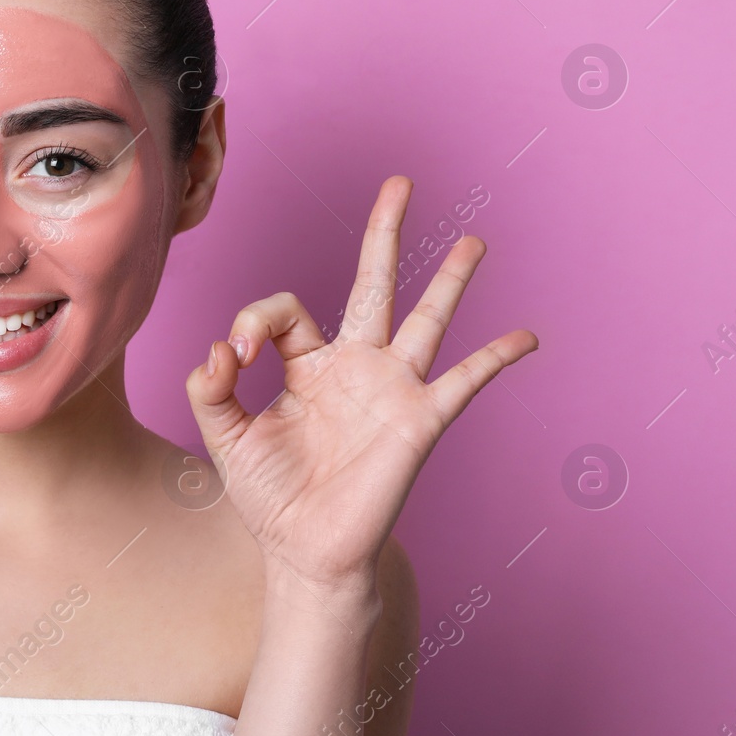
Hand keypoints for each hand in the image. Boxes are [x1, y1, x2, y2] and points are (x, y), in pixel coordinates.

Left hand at [185, 176, 536, 592]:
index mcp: (306, 364)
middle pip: (372, 284)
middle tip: (399, 183)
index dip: (253, 322)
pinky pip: (463, 382)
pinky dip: (494, 359)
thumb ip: (208, 389)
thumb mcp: (224, 436)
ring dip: (449, 279)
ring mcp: (390, 389)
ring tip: (474, 240)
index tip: (232, 357)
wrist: (304, 552)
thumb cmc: (269, 495)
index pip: (284, 311)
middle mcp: (353, 366)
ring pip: (425, 320)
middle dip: (384, 233)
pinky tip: (527, 337)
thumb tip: (217, 347)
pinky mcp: (418, 420)